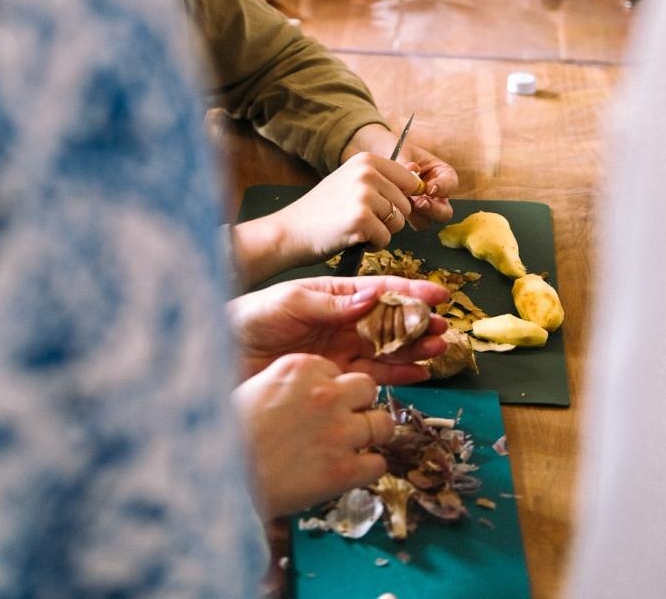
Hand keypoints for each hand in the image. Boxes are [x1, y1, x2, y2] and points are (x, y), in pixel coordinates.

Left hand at [230, 275, 447, 380]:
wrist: (221, 354)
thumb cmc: (249, 317)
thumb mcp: (288, 300)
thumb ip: (329, 302)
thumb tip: (371, 296)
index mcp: (333, 294)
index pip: (379, 289)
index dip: (410, 290)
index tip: (438, 294)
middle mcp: (342, 321)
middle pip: (390, 320)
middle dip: (418, 322)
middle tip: (443, 327)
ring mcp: (340, 350)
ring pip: (387, 348)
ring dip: (414, 348)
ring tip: (438, 349)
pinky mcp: (334, 376)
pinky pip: (372, 375)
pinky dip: (397, 376)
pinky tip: (419, 374)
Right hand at [234, 354, 394, 515]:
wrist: (222, 478)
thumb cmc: (232, 434)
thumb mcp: (260, 387)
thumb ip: (293, 384)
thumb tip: (310, 391)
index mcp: (302, 367)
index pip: (339, 370)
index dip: (334, 389)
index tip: (325, 404)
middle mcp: (325, 394)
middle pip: (367, 389)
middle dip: (360, 405)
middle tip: (346, 422)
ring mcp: (338, 431)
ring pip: (382, 424)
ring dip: (372, 436)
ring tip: (355, 447)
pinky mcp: (344, 469)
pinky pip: (378, 463)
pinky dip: (368, 469)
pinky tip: (350, 472)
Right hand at [239, 151, 441, 277]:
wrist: (290, 231)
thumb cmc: (321, 211)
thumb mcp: (350, 183)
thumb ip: (381, 180)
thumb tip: (418, 180)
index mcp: (367, 160)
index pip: (410, 181)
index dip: (400, 200)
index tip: (382, 208)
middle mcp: (367, 172)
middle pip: (406, 203)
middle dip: (390, 219)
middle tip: (361, 221)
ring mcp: (364, 195)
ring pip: (398, 222)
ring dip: (382, 232)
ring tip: (356, 228)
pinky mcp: (361, 219)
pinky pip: (386, 238)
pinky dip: (372, 244)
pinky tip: (352, 237)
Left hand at [341, 123, 456, 229]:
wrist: (376, 155)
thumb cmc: (393, 149)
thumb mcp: (402, 152)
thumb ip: (407, 163)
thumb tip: (412, 170)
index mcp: (440, 173)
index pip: (450, 183)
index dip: (443, 188)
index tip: (430, 188)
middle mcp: (435, 194)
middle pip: (444, 211)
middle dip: (433, 209)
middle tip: (419, 203)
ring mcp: (422, 206)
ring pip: (428, 221)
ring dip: (416, 216)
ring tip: (400, 203)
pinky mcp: (408, 215)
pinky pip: (410, 223)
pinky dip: (402, 217)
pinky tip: (391, 206)